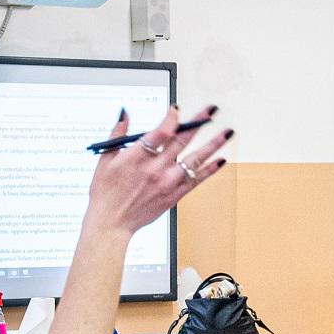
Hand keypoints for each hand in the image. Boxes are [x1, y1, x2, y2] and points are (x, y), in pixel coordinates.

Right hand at [55, 106, 226, 333]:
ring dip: (213, 145)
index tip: (177, 109)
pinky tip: (221, 159)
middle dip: (198, 122)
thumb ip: (117, 135)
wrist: (111, 224)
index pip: (161, 132)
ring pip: (195, 160)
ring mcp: (167, 183)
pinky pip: (196, 181)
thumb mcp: (105, 161)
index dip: (172, 118)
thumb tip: (124, 114)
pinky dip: (210, 170)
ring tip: (227, 132)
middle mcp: (155, 169)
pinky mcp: (173, 196)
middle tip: (211, 110)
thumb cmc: (105, 194)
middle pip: (182, 141)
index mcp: (136, 158)